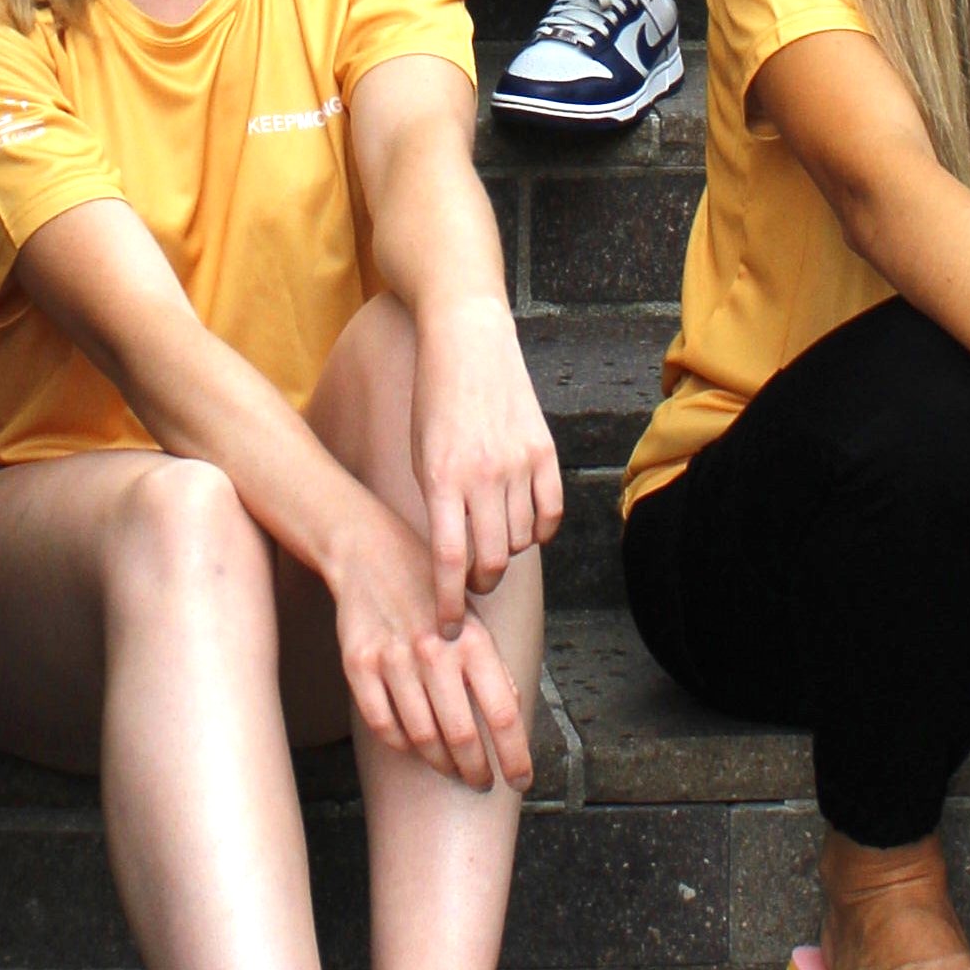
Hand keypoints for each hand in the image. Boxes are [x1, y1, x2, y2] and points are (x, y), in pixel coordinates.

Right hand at [329, 495, 532, 790]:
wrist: (369, 551)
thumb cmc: (430, 591)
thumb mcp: (473, 618)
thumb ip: (491, 666)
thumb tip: (510, 715)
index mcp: (472, 640)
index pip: (502, 714)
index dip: (516, 756)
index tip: (522, 780)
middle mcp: (435, 651)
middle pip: (462, 736)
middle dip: (476, 771)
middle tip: (483, 783)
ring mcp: (394, 660)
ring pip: (422, 738)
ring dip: (443, 765)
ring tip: (454, 770)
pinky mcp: (359, 666)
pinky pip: (384, 726)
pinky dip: (403, 747)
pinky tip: (416, 748)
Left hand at [410, 290, 564, 619]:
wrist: (466, 339)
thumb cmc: (433, 400)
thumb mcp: (420, 455)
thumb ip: (438, 506)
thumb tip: (451, 560)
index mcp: (441, 477)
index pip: (447, 560)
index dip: (447, 603)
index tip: (446, 630)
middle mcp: (482, 474)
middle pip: (490, 560)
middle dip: (479, 583)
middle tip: (472, 585)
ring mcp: (518, 462)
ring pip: (521, 541)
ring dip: (507, 553)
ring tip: (493, 545)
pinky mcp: (545, 450)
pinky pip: (550, 515)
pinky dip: (539, 532)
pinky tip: (524, 527)